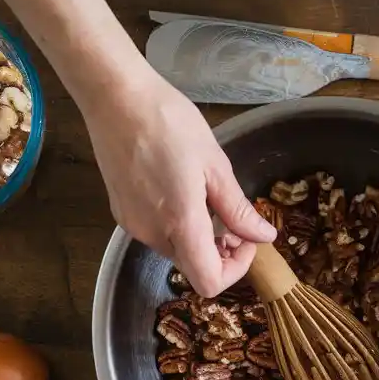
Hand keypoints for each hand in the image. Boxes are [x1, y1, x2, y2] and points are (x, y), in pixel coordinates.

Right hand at [82, 72, 276, 296]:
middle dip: (219, 252)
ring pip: (175, 250)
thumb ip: (238, 209)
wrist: (115, 98)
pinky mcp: (120, 213)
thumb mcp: (215, 164)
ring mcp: (132, 225)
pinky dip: (175, 224)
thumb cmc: (169, 122)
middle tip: (231, 217)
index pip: (209, 282)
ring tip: (205, 196)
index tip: (244, 239)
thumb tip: (263, 236)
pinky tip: (179, 189)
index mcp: (180, 223)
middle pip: (192, 267)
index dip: (235, 269)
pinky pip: (156, 233)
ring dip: (197, 236)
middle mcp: (152, 233)